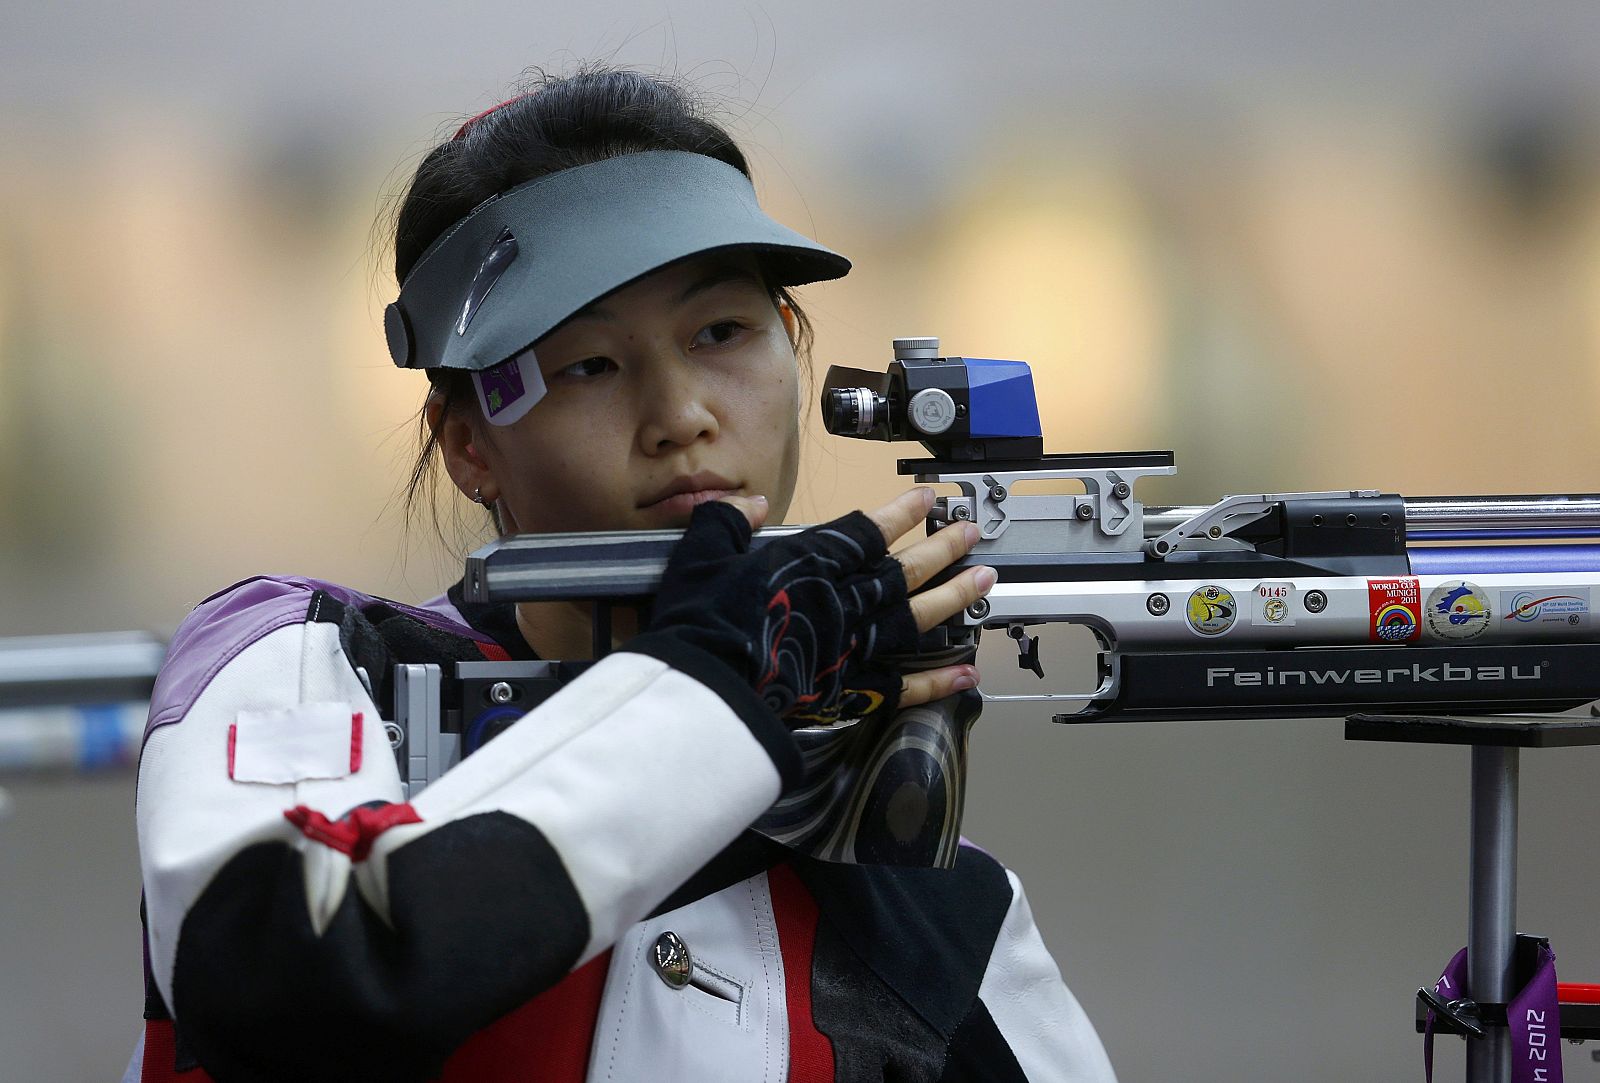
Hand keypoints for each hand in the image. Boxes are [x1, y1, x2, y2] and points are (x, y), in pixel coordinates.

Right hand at [690, 488, 993, 717]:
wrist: (708, 692)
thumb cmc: (702, 624)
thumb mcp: (700, 556)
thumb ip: (726, 521)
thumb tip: (747, 504)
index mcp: (810, 564)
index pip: (866, 530)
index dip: (901, 513)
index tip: (928, 500)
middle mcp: (843, 600)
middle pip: (905, 570)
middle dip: (943, 548)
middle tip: (972, 533)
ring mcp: (853, 646)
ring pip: (917, 617)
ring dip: (955, 597)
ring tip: (986, 580)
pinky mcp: (852, 690)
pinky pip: (906, 683)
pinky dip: (938, 680)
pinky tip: (967, 673)